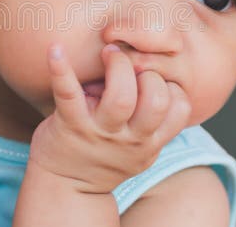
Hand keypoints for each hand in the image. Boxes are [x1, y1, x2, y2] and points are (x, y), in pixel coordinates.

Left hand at [27, 43, 191, 194]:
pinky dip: (61, 68)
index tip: (153, 75)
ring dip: (119, 65)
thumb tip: (156, 70)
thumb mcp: (138, 148)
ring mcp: (99, 133)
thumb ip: (152, 120)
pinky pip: (67, 93)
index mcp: (149, 142)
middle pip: (157, 100)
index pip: (179, 108)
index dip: (171, 84)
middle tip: (131, 61)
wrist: (64, 187)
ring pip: (122, 98)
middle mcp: (129, 139)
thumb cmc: (104, 156)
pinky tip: (56, 48)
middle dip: (149, 73)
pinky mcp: (69, 125)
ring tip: (109, 52)